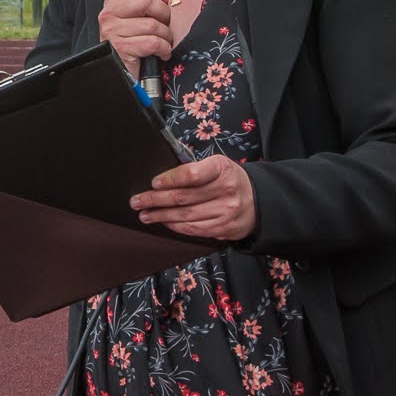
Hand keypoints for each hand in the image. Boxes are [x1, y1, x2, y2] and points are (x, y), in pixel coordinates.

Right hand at [98, 0, 172, 79]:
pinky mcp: (121, 49)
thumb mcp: (135, 14)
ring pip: (152, 25)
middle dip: (163, 13)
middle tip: (163, 23)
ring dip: (165, 35)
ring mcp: (113, 31)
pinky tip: (161, 52)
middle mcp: (109, 13)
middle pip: (144, 1)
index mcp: (113, 1)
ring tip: (161, 41)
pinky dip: (164, 49)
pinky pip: (153, 42)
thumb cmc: (132, 39)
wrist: (119, 70)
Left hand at [132, 154, 256, 241]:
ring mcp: (227, 212)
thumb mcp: (218, 165)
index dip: (170, 179)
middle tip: (137, 201)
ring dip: (161, 216)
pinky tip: (164, 222)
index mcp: (222, 169)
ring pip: (186, 216)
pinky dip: (176, 226)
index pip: (191, 174)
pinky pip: (194, 229)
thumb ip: (194, 169)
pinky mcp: (224, 228)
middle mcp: (226, 190)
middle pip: (184, 197)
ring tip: (145, 214)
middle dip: (156, 200)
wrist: (259, 201)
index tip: (154, 183)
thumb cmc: (229, 180)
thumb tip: (162, 178)